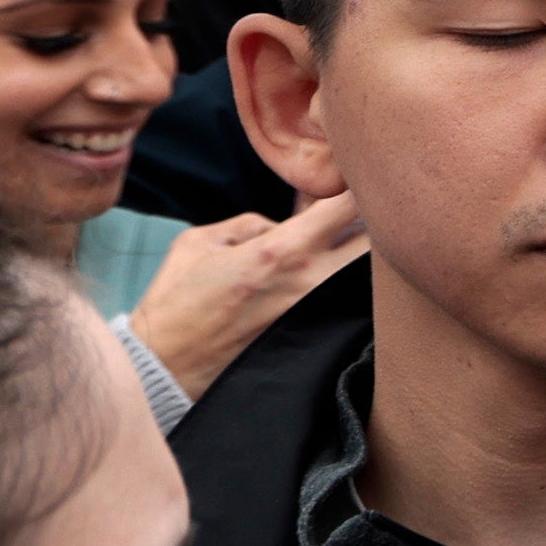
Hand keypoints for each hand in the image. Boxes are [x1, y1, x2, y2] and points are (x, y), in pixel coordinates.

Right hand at [124, 194, 368, 398]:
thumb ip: (250, 224)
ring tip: (349, 247)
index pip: (346, 207)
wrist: (167, 364)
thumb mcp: (201, 242)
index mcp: (282, 250)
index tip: (354, 182)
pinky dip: (353, 288)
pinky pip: (350, 304)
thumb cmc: (176, 301)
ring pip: (368, 277)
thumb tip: (280, 225)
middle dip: (377, 224)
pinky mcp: (316, 336)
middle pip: (376, 244)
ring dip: (368, 258)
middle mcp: (310, 281)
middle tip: (365, 216)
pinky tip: (335, 280)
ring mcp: (318, 312)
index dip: (358, 188)